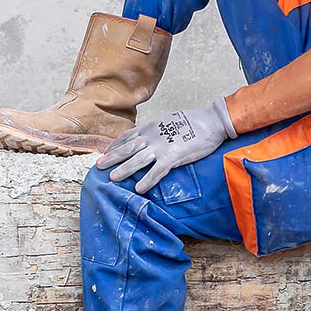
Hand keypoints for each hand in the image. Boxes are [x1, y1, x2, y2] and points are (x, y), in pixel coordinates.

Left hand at [98, 97, 236, 194]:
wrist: (212, 121)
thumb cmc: (193, 122)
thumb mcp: (169, 121)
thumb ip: (157, 130)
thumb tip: (150, 136)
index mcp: (151, 127)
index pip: (128, 137)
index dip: (115, 145)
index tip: (105, 152)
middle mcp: (152, 136)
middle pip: (127, 148)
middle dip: (112, 157)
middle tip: (98, 166)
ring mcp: (161, 146)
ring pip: (137, 160)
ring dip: (124, 169)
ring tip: (112, 178)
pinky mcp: (173, 156)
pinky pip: (157, 171)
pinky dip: (147, 180)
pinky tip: (139, 189)